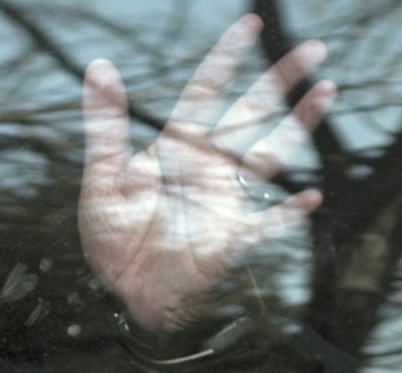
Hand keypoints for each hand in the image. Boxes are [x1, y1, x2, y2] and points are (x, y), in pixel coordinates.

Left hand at [79, 14, 336, 332]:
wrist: (124, 294)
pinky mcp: (230, 240)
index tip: (249, 26)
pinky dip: (287, 213)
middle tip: (314, 48)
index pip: (203, 95)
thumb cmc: (113, 240)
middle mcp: (206, 170)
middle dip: (279, 81)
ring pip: (269, 155)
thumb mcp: (100, 180)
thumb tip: (97, 68)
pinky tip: (310, 197)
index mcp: (175, 152)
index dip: (225, 60)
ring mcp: (223, 203)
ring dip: (297, 126)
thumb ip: (104, 127)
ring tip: (325, 93)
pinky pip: (265, 225)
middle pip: (249, 116)